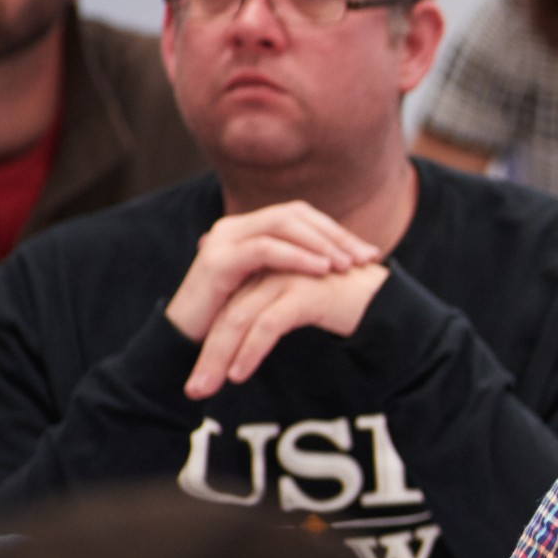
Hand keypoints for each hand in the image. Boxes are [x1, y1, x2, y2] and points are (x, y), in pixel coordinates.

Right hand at [165, 201, 380, 342]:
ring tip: (346, 265)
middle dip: (334, 236)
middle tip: (365, 258)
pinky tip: (321, 270)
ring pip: (280, 224)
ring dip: (319, 244)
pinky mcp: (217, 260)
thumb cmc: (235, 320)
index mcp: (250, 230)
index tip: (369, 254)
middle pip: (294, 214)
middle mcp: (235, 227)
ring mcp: (223, 239)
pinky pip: (264, 249)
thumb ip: (297, 272)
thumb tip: (345, 269)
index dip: (336, 232)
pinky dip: (296, 257)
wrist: (188, 344)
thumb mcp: (272, 289)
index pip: (300, 217)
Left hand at [184, 265, 390, 397]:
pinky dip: (250, 351)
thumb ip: (273, 314)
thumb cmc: (349, 309)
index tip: (197, 378)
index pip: (227, 309)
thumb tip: (247, 342)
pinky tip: (240, 374)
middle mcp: (271, 272)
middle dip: (207, 356)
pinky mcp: (304, 293)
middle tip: (194, 390)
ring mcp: (287, 279)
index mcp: (266, 273)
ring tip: (207, 388)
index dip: (208, 344)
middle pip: (227, 315)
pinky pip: (267, 324)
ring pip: (239, 320)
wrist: (391, 301)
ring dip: (219, 358)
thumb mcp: (302, 308)